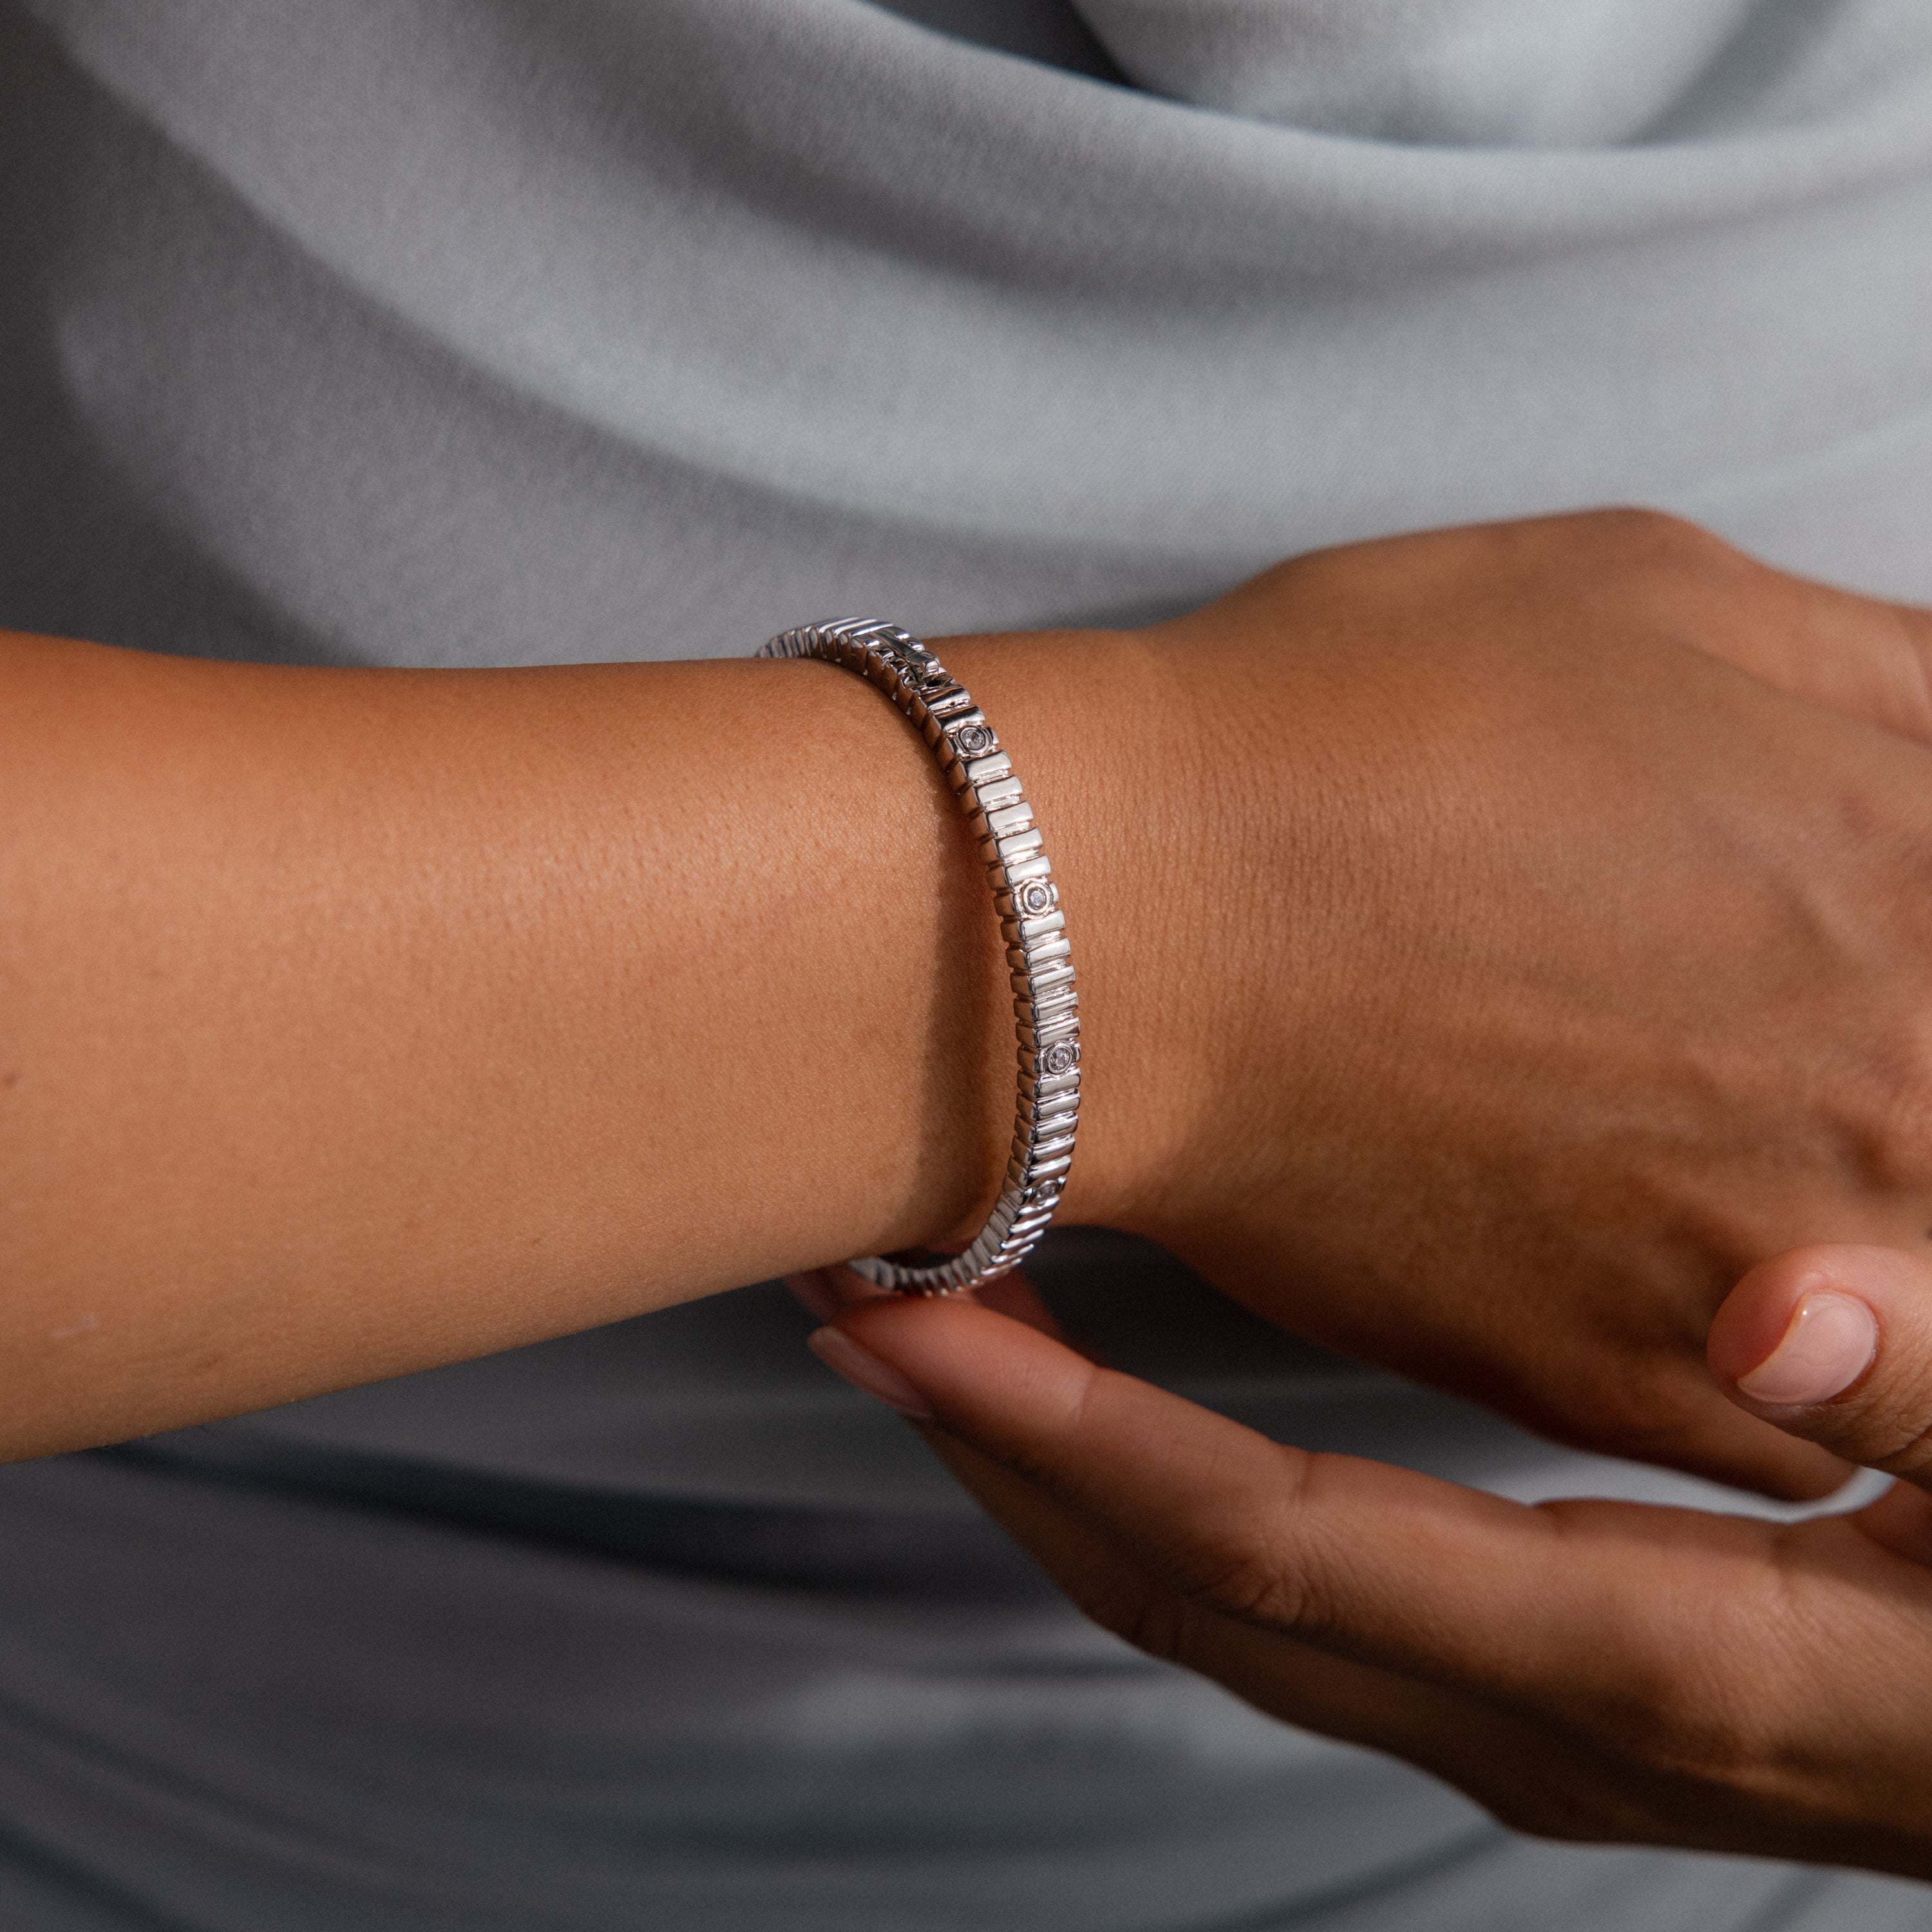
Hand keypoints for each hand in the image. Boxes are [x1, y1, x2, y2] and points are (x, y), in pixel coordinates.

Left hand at [805, 1256, 1931, 1879]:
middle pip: (1189, 1587)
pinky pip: (1281, 1600)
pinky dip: (1150, 1491)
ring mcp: (1517, 1722)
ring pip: (1212, 1604)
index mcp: (1650, 1658)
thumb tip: (1784, 1313)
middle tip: (856, 1296)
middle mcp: (1539, 1719)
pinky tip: (1101, 1397)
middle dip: (1001, 1447)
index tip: (917, 1328)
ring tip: (931, 1328)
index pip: (1280, 1544)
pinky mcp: (1531, 1693)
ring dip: (1049, 1466)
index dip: (1077, 1436)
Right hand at [963, 510, 1931, 1497]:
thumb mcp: (1646, 586)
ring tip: (1688, 1159)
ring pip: (1917, 1309)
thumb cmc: (1354, 722)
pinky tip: (1639, 1265)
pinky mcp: (1630, 1388)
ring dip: (1850, 1249)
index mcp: (1918, 866)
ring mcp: (1782, 1265)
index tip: (1798, 942)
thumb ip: (1873, 671)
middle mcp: (1900, 1087)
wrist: (1119, 917)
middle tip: (1698, 1035)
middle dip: (1868, 1076)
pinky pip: (1787, 1430)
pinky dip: (1746, 1364)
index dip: (1890, 925)